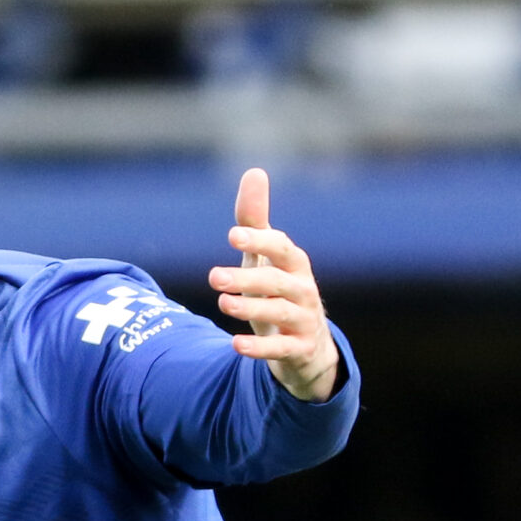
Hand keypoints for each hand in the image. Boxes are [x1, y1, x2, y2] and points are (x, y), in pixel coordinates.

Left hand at [210, 169, 341, 403]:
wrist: (307, 348)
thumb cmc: (279, 292)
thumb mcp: (266, 258)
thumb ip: (256, 221)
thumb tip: (255, 171)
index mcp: (294, 265)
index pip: (281, 248)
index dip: (260, 240)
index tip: (233, 234)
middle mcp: (303, 290)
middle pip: (276, 281)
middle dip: (246, 278)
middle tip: (213, 276)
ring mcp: (304, 321)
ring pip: (279, 312)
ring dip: (251, 308)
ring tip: (223, 304)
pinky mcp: (299, 349)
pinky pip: (281, 348)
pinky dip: (260, 347)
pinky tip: (236, 345)